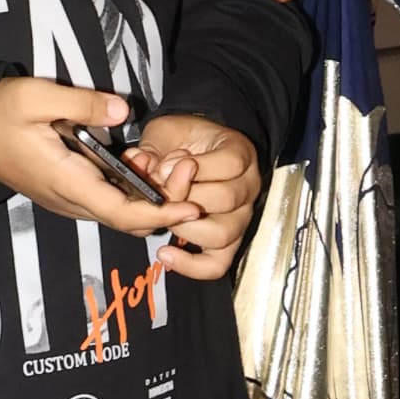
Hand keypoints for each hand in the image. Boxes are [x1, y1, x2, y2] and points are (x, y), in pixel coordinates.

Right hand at [0, 78, 183, 245]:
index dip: (160, 214)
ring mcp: (66, 200)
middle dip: (164, 206)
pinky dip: (132, 196)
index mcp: (65, 180)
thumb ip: (82, 103)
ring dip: (149, 203)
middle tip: (187, 174)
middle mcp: (68, 199)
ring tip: (173, 171)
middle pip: (125, 220)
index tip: (192, 206)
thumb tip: (123, 110)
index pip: (120, 213)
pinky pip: (106, 204)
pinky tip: (145, 170)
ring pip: (117, 215)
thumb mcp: (37, 96)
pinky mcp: (66, 194)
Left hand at [131, 113, 260, 282]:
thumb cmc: (183, 143)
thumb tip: (151, 172)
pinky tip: (165, 254)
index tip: (165, 166)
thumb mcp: (165, 133)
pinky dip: (191, 265)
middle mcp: (248, 187)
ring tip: (164, 216)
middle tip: (160, 192)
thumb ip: (156, 150)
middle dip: (183, 197)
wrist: (191, 153)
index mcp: (240, 153)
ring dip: (185, 227)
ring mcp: (241, 217)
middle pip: (225, 199)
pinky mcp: (228, 240)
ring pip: (221, 234)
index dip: (195, 168)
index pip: (230, 164)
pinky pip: (217, 264)